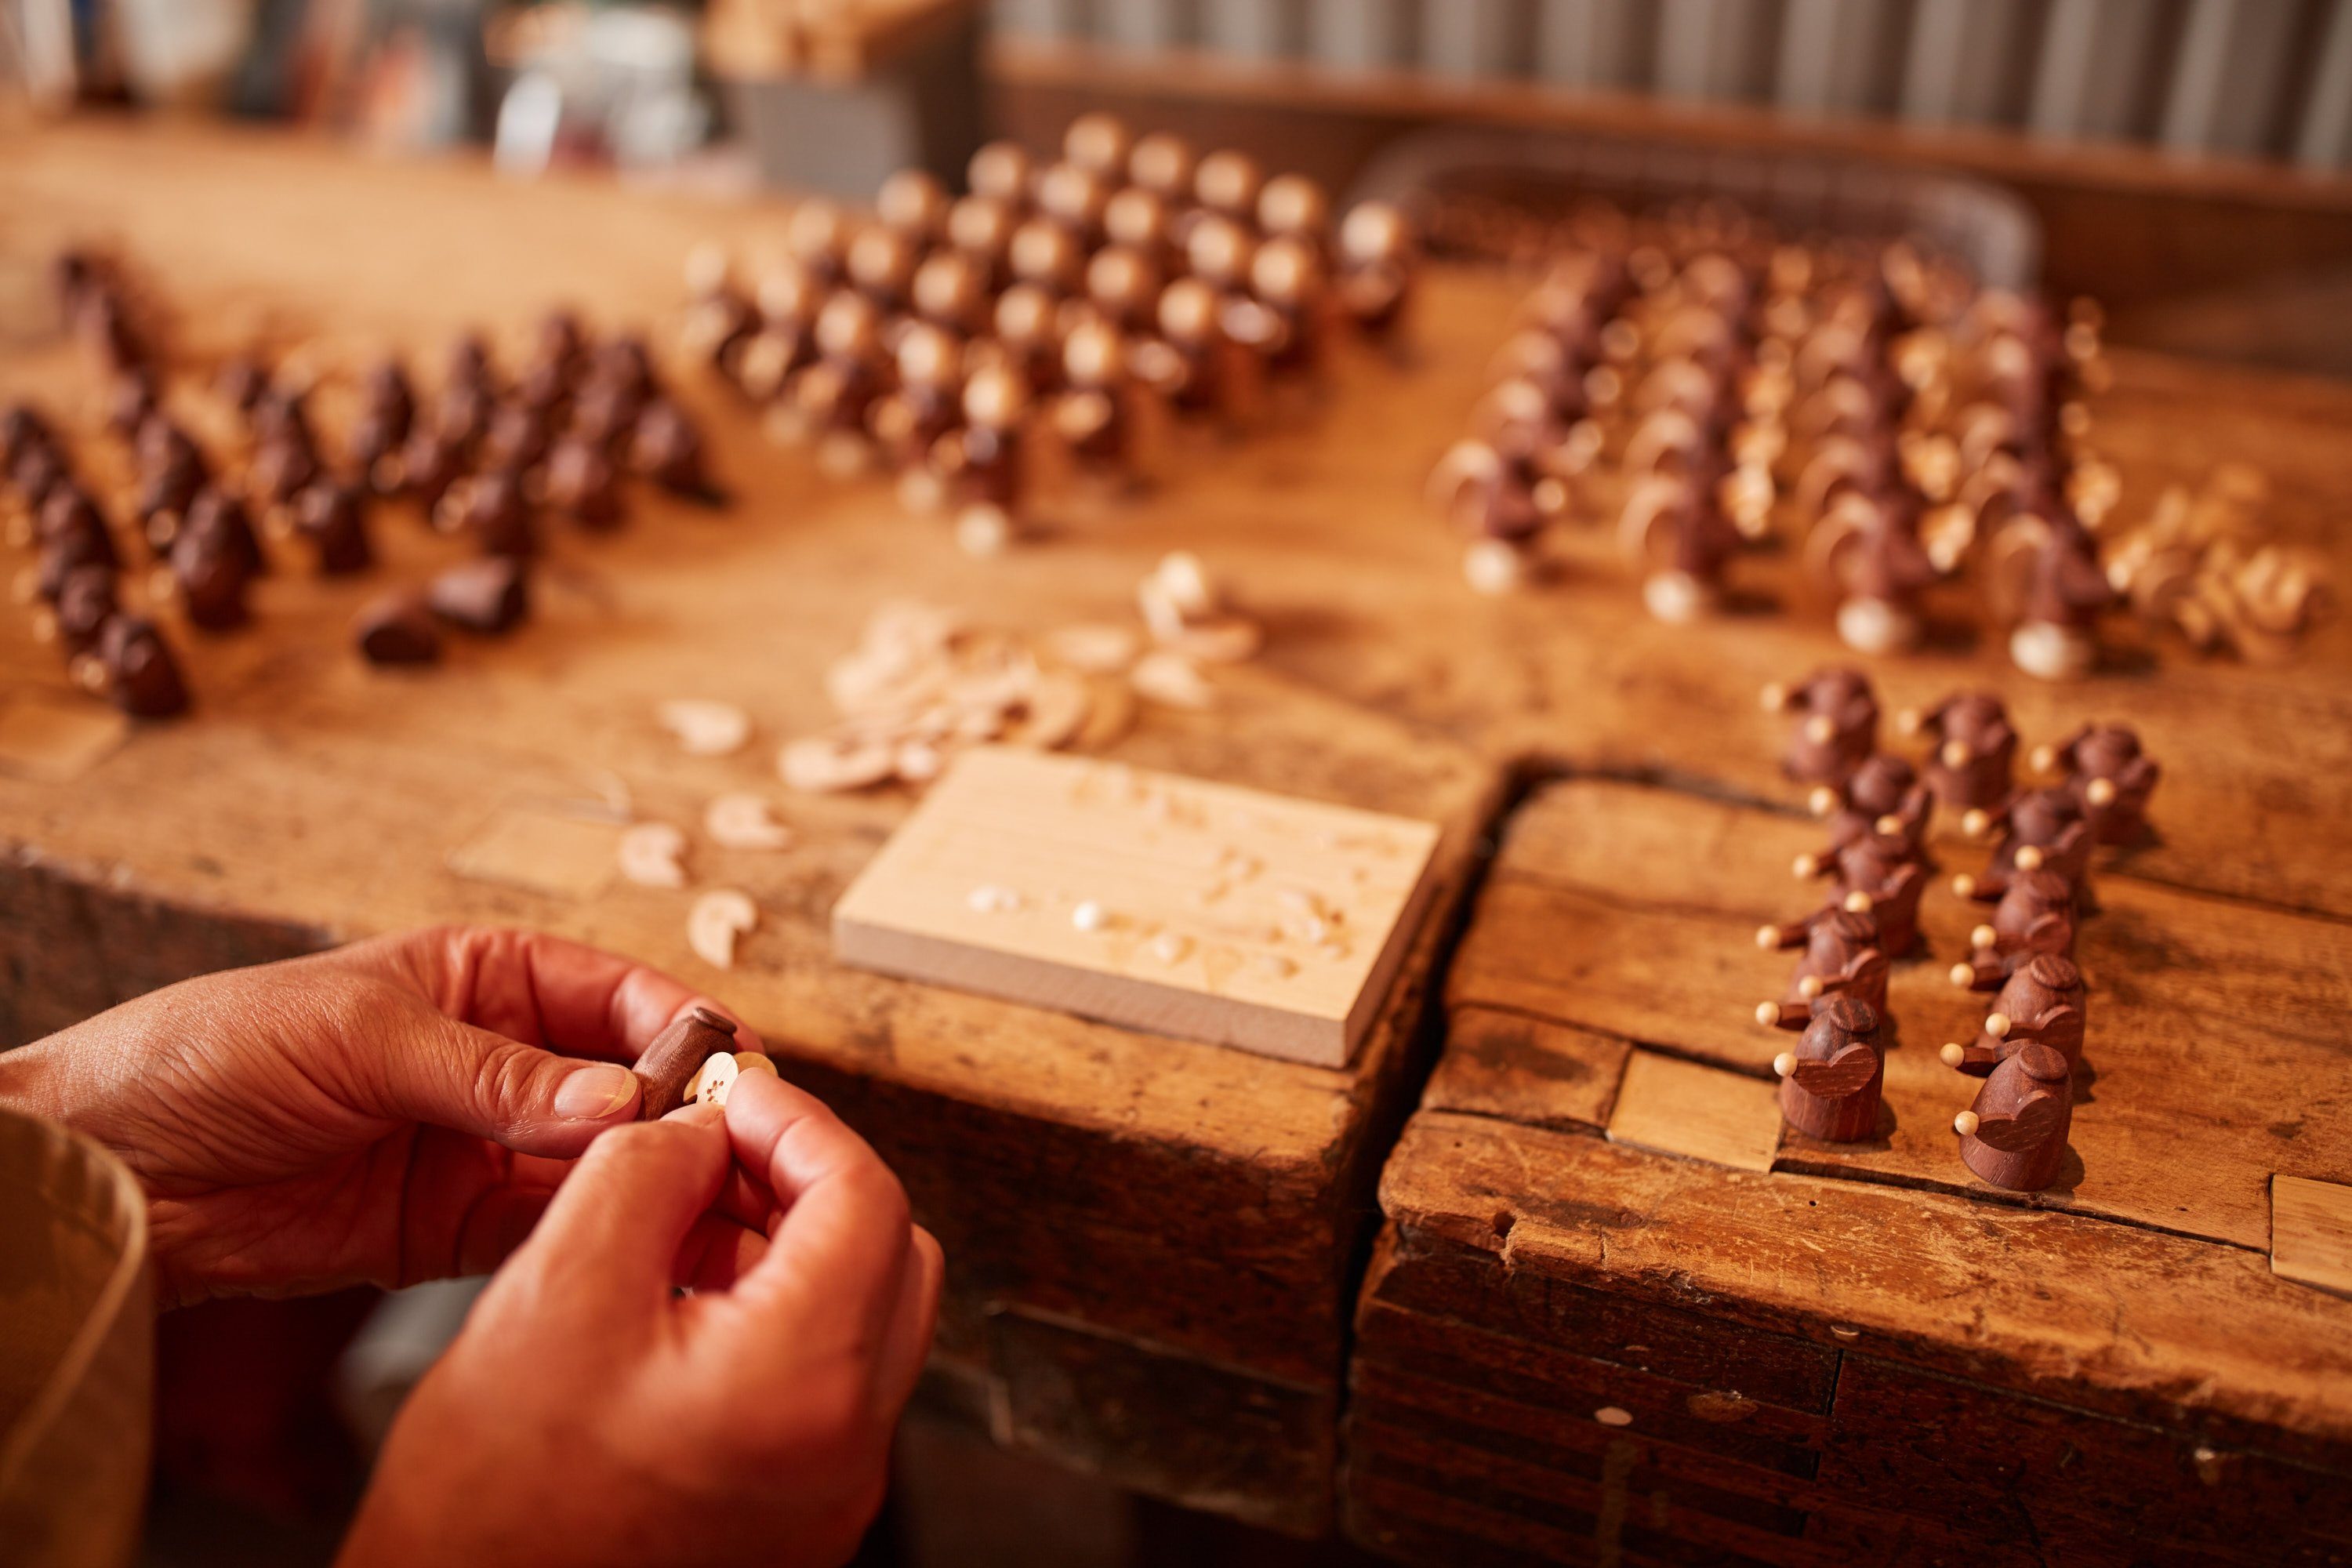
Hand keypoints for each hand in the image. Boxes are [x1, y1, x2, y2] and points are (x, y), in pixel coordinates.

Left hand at [0, 925, 760, 1306]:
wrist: (109, 1171)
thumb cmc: (209, 1057)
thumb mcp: (361, 1039)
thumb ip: (496, 1074)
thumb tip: (618, 1097)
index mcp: (484, 976)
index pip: (615, 992)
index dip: (679, 1029)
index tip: (734, 1072)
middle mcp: (501, 1058)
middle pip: (626, 1081)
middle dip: (681, 1114)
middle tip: (733, 1155)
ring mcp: (481, 1145)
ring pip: (600, 1162)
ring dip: (650, 1184)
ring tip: (702, 1211)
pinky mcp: (453, 1230)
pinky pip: (547, 1230)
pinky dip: (593, 1241)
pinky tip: (630, 1248)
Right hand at [339, 1078, 942, 1567]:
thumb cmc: (486, 1509)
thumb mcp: (556, 1294)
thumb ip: (644, 1174)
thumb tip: (701, 1124)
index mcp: (806, 1383)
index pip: (864, 1195)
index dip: (795, 1121)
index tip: (730, 1094)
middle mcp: (847, 1446)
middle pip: (887, 1251)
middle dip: (805, 1179)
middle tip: (715, 1147)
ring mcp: (831, 1489)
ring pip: (860, 1314)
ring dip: (789, 1246)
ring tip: (682, 1219)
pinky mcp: (799, 1515)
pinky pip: (824, 1382)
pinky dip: (775, 1317)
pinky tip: (684, 1296)